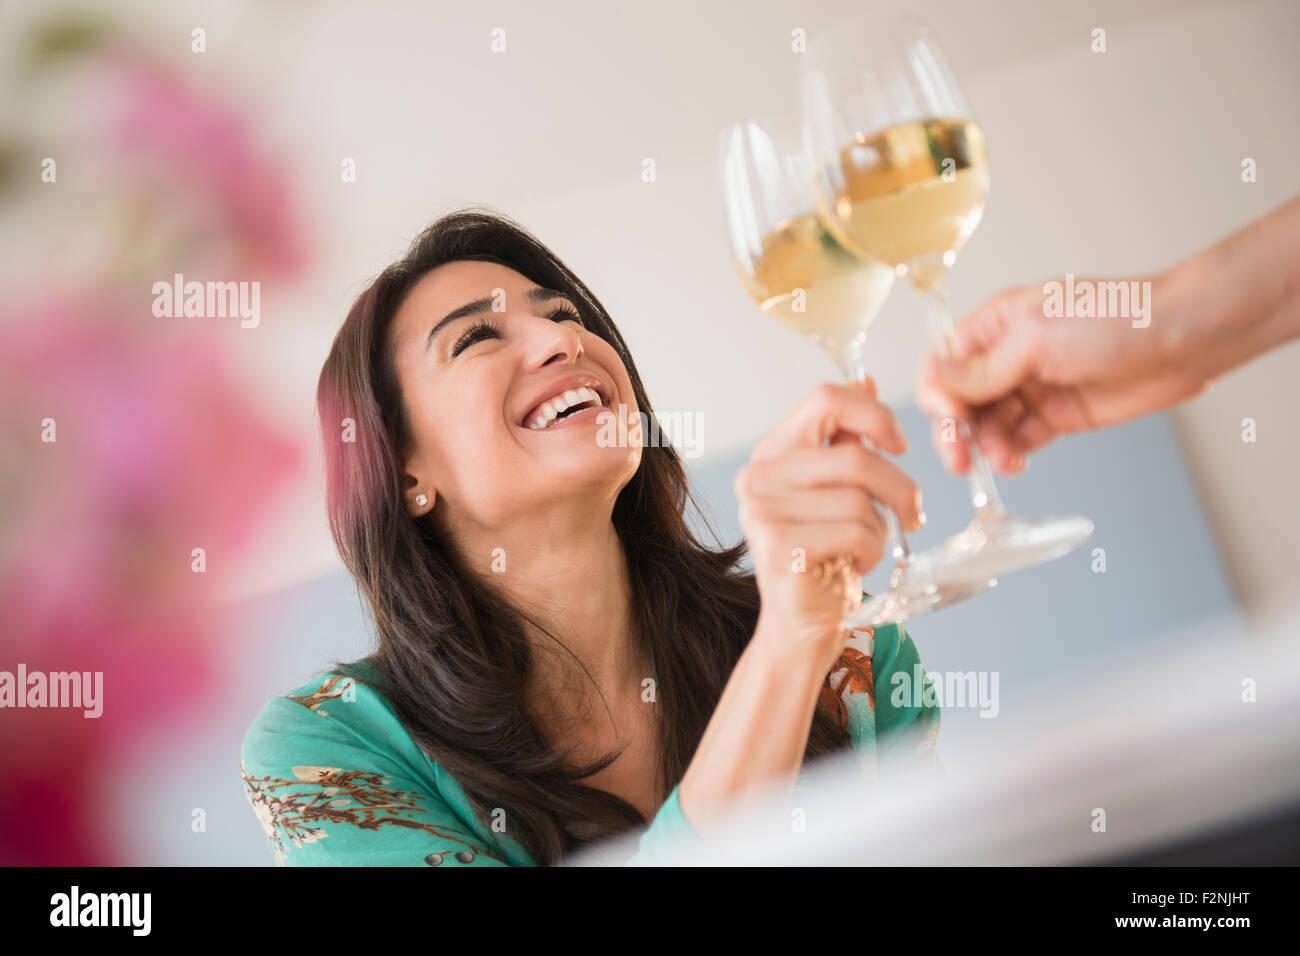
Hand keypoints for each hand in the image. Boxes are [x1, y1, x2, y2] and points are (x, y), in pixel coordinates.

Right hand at [735, 379, 923, 661]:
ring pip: (859, 500)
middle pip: (855, 457)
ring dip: (881, 529)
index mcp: (772, 451)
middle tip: (912, 514)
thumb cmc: (824, 552)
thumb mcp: (836, 488)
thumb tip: (864, 379)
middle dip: (899, 487)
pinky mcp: (779, 548)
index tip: (899, 444)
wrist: (800, 622)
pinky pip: (855, 533)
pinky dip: (870, 552)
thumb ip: (845, 437)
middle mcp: (758, 476)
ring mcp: (762, 512)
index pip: (826, 399)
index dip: (875, 415)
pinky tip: (853, 566)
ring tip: (866, 547)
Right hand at [915, 272, 1210, 474]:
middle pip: (960, 400)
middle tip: (959, 460)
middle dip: (955, 430)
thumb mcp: (1037, 340)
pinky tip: (1014, 462)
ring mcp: (1032, 387)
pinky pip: (1017, 440)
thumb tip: (938, 384)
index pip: (943, 363)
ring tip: (1002, 459)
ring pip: (987, 426)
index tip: (948, 419)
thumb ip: (984, 369)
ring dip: (986, 446)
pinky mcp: (1057, 415)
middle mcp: (1008, 356)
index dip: (938, 394)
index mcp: (996, 325)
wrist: (1183, 338)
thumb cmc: (1118, 318)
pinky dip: (1010, 454)